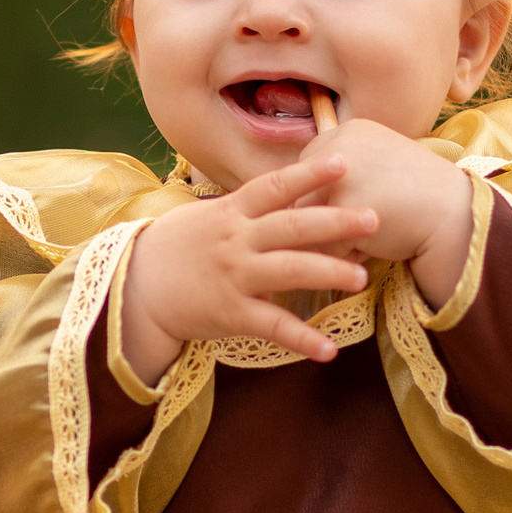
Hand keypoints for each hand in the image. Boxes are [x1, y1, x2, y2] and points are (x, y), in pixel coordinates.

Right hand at [119, 152, 377, 379]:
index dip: (308, 174)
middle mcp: (236, 240)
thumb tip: (292, 186)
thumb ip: (250, 207)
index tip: (343, 162)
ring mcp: (234, 277)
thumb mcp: (209, 217)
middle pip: (291, 225)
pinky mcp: (231, 313)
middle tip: (375, 218)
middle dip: (336, 221)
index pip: (274, 186)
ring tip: (363, 277)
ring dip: (328, 272)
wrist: (136, 288)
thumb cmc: (178, 247)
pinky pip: (272, 326)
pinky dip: (301, 339)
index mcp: (232, 212)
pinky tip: (329, 350)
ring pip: (288, 271)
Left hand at [293, 116, 476, 310]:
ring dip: (335, 237)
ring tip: (372, 233)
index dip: (328, 196)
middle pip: (301, 194)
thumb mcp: (379, 166)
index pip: (309, 170)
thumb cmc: (421, 198)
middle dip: (327, 217)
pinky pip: (324, 244)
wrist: (457, 217)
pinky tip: (376, 246)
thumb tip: (297, 195)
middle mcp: (339, 144)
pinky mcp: (342, 204)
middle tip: (370, 220)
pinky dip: (346, 255)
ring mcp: (338, 174)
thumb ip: (345, 171)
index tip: (363, 202)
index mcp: (349, 130)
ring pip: (308, 221)